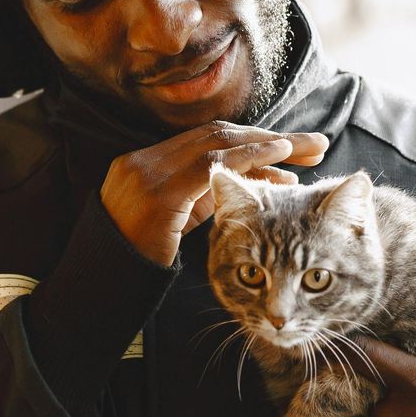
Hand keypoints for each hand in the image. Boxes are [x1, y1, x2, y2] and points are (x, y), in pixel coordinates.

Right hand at [99, 122, 328, 266]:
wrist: (102, 282)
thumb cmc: (140, 257)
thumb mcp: (177, 221)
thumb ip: (209, 199)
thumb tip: (259, 185)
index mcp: (146, 162)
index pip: (208, 140)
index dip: (252, 140)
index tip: (290, 148)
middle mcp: (145, 159)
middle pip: (218, 134)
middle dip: (269, 138)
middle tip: (314, 144)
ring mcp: (148, 172)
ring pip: (218, 142)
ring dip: (268, 145)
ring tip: (307, 152)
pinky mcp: (157, 192)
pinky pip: (211, 165)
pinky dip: (248, 158)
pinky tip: (279, 160)